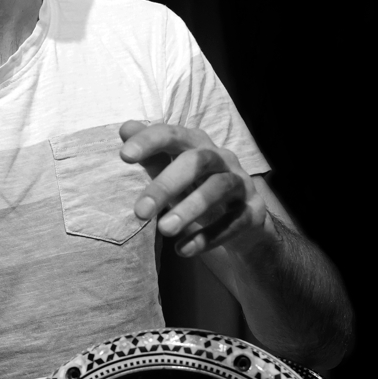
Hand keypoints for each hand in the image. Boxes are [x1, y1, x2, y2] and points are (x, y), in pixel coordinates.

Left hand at [118, 121, 267, 256]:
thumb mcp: (171, 171)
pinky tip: (184, 249)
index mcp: (196, 144)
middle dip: (166, 185)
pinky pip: (235, 220)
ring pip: (218, 188)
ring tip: (164, 230)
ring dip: (189, 209)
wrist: (240, 219)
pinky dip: (209, 236)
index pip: (173, 134)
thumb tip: (125, 128)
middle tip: (140, 212)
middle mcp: (221, 158)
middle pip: (197, 161)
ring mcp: (240, 183)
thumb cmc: (196, 188)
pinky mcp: (253, 210)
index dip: (150, 141)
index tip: (124, 155)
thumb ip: (151, 154)